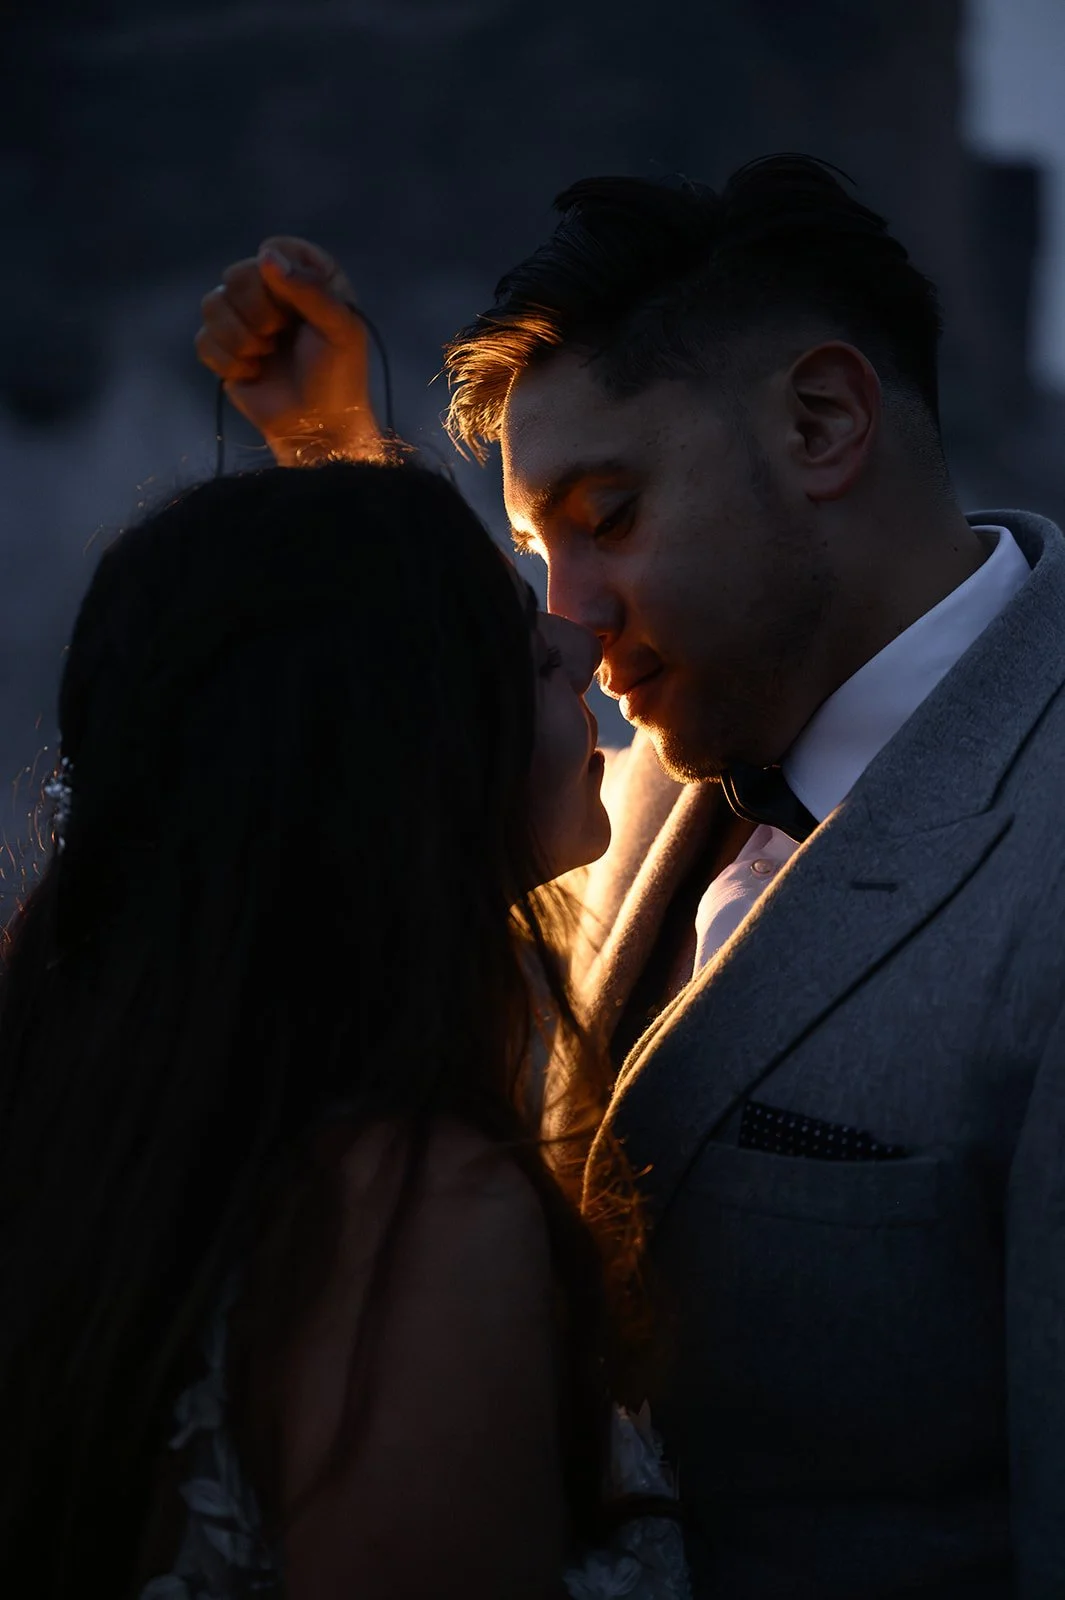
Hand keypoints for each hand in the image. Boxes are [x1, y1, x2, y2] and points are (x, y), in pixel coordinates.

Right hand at [195, 236, 384, 464]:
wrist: (317, 426)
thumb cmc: (338, 376)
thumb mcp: (340, 329)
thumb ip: (309, 288)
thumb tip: (265, 256)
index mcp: (306, 279)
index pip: (275, 249)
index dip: (279, 277)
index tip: (296, 308)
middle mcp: (273, 293)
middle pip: (236, 274)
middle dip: (257, 311)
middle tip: (279, 335)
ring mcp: (245, 320)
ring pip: (212, 304)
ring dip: (240, 337)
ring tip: (265, 356)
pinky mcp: (225, 349)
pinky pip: (203, 340)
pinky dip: (228, 361)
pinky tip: (252, 374)